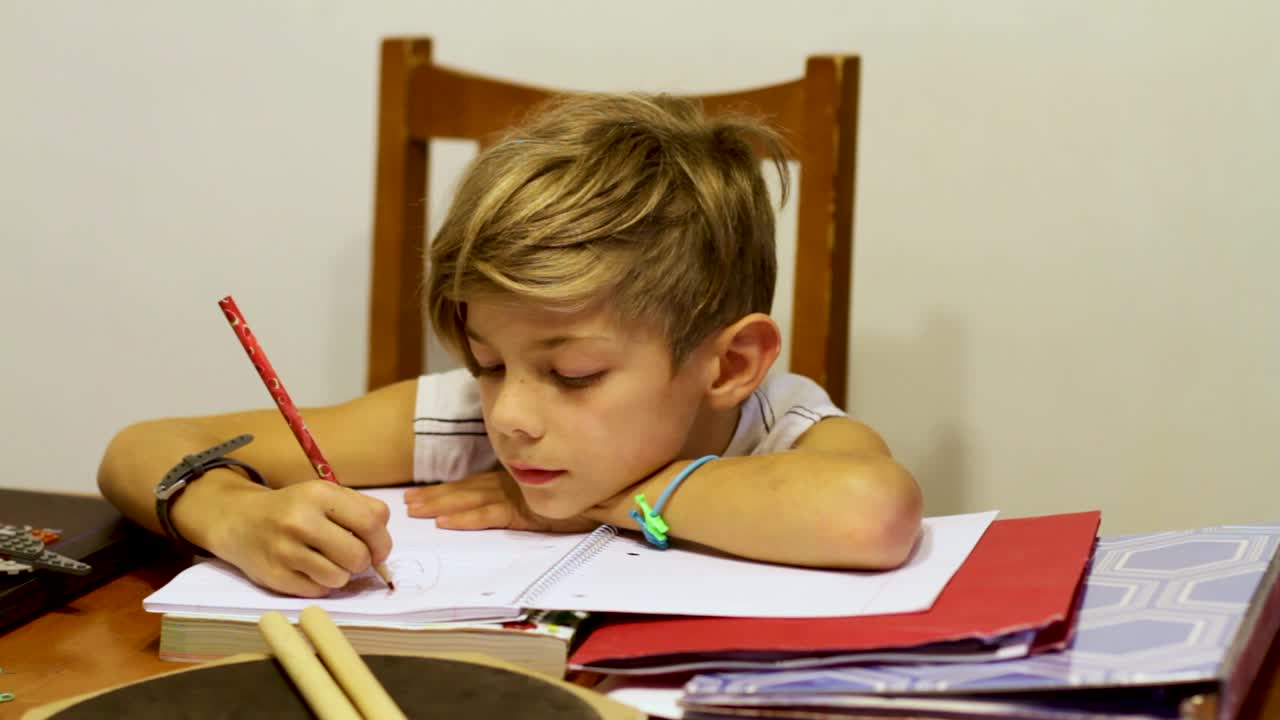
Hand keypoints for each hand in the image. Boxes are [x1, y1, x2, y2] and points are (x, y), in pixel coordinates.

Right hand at [190, 479, 392, 597]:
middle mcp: (300, 521)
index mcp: (319, 494)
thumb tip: (383, 547)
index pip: (372, 522)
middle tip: (354, 558)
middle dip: (363, 562)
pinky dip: (322, 584)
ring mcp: (285, 551)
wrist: (240, 521)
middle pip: (358, 556)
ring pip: (340, 578)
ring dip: (342, 575)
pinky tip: (309, 570)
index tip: (379, 550)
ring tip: (328, 562)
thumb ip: (360, 511)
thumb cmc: (294, 508)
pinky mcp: (275, 577)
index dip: (383, 542)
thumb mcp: (325, 495)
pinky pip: (319, 591)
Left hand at [404, 470, 597, 532]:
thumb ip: (530, 492)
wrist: (609, 494)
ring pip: (471, 501)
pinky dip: (467, 519)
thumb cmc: (584, 494)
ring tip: (416, 511)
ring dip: (441, 505)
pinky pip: (490, 515)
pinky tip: (446, 523)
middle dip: (434, 496)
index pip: (472, 485)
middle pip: (465, 491)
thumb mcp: (550, 491)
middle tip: (406, 503)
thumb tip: (511, 497)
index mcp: (514, 480)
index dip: (444, 490)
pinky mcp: (525, 511)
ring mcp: (517, 497)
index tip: (417, 494)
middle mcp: (511, 485)